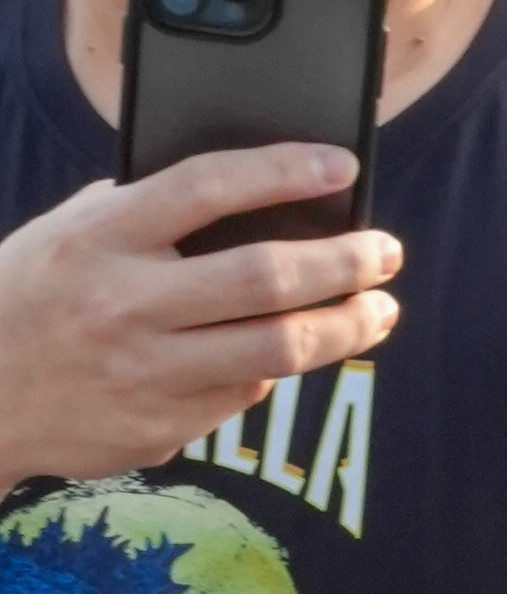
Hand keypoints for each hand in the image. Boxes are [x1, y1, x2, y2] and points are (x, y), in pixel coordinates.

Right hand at [0, 149, 401, 486]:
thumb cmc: (30, 297)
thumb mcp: (71, 233)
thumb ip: (147, 214)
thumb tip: (253, 201)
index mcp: (101, 236)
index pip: (207, 186)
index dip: (284, 171)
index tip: (342, 166)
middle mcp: (127, 302)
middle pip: (266, 277)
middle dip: (345, 263)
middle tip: (385, 252)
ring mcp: (147, 371)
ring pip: (277, 349)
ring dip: (346, 328)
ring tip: (378, 309)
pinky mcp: (162, 427)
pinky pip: (245, 391)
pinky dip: (279, 368)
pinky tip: (296, 349)